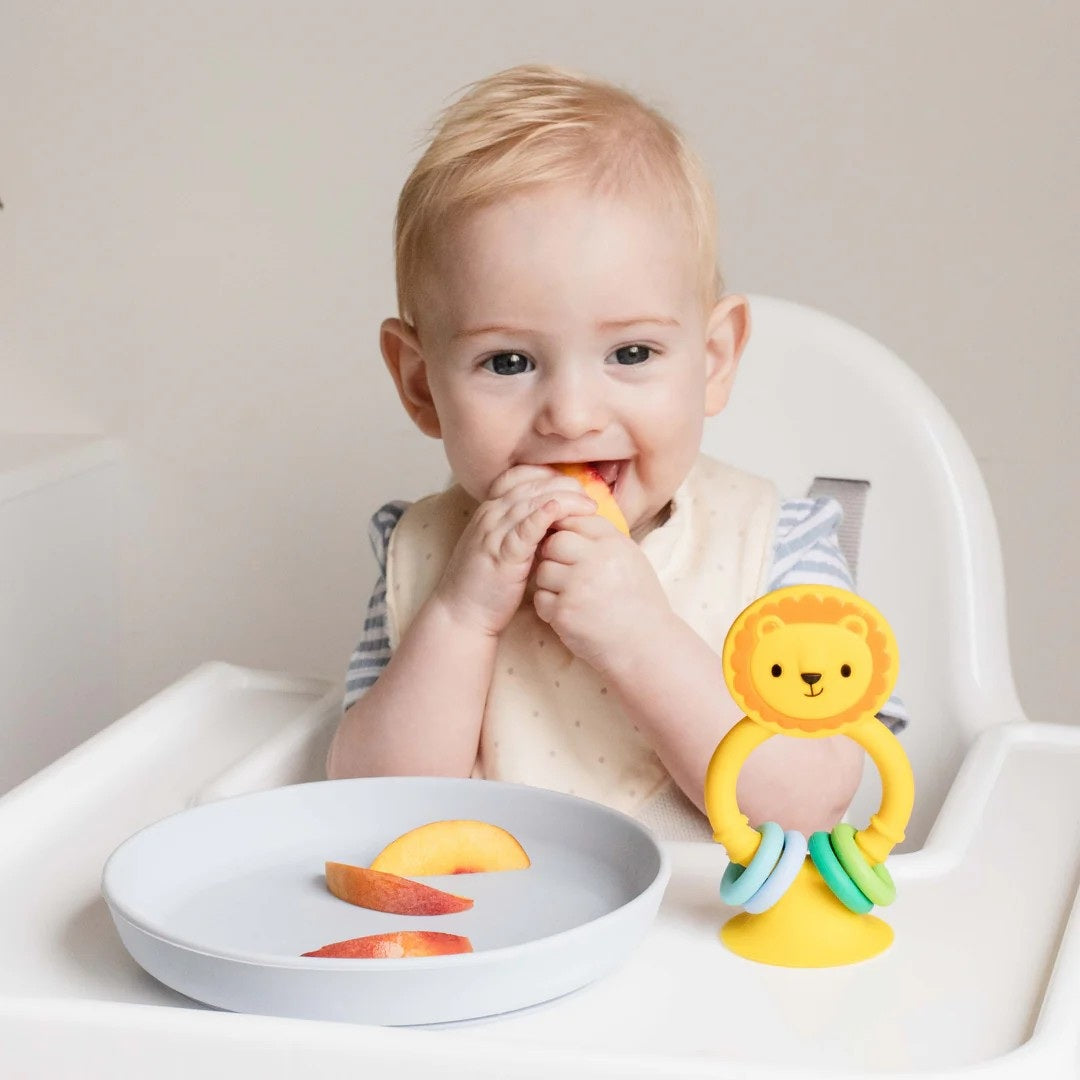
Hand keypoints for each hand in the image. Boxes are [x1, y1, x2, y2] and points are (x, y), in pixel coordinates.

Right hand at [432, 466, 596, 636]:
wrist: (460, 614)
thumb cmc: (485, 585)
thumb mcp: (503, 549)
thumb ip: (524, 533)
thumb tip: (555, 525)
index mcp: (490, 511)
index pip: (520, 477)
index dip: (549, 476)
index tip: (573, 487)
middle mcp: (490, 515)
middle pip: (531, 485)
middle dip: (564, 485)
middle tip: (588, 495)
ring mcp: (494, 533)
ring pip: (532, 501)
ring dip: (564, 499)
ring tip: (588, 505)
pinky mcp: (502, 554)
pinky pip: (525, 527)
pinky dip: (543, 515)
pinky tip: (560, 510)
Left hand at [532, 514, 672, 670]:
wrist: (646, 646)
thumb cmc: (639, 602)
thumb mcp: (631, 559)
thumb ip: (603, 539)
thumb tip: (568, 520)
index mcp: (614, 543)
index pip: (576, 520)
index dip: (567, 532)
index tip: (570, 548)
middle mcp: (596, 560)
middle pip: (554, 542)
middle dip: (554, 556)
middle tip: (567, 573)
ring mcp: (577, 586)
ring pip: (543, 570)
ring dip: (551, 583)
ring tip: (572, 596)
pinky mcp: (564, 611)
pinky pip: (541, 598)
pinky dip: (550, 607)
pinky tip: (570, 614)